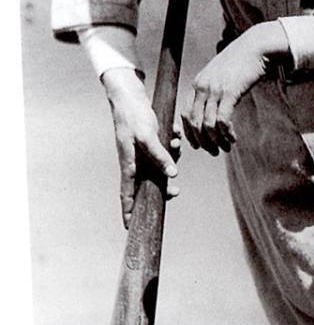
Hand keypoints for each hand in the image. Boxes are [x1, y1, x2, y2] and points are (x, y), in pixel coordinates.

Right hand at [102, 67, 178, 228]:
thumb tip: (172, 175)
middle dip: (163, 188)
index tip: (129, 228)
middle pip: (149, 183)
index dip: (128, 211)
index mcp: (128, 164)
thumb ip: (159, 155)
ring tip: (175, 143)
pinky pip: (166, 150)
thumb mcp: (148, 136)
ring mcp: (143, 153)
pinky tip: (175, 132)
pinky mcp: (151, 143)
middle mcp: (135, 161)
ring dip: (172, 157)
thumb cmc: (134, 116)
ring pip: (161, 165)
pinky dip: (173, 143)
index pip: (127, 194)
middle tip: (174, 192)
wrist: (131, 96)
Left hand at [182, 21, 287, 155]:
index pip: (185, 114)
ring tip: (226, 147)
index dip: (190, 133)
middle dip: (203, 141)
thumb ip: (214, 88)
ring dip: (216, 140)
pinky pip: (222, 120)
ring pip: (208, 124)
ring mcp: (215, 90)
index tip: (199, 144)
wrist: (256, 47)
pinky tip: (233, 138)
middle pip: (194, 122)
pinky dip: (226, 133)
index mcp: (198, 84)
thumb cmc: (242, 60)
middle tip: (213, 151)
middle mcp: (202, 87)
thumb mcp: (221, 74)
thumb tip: (214, 106)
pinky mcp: (230, 92)